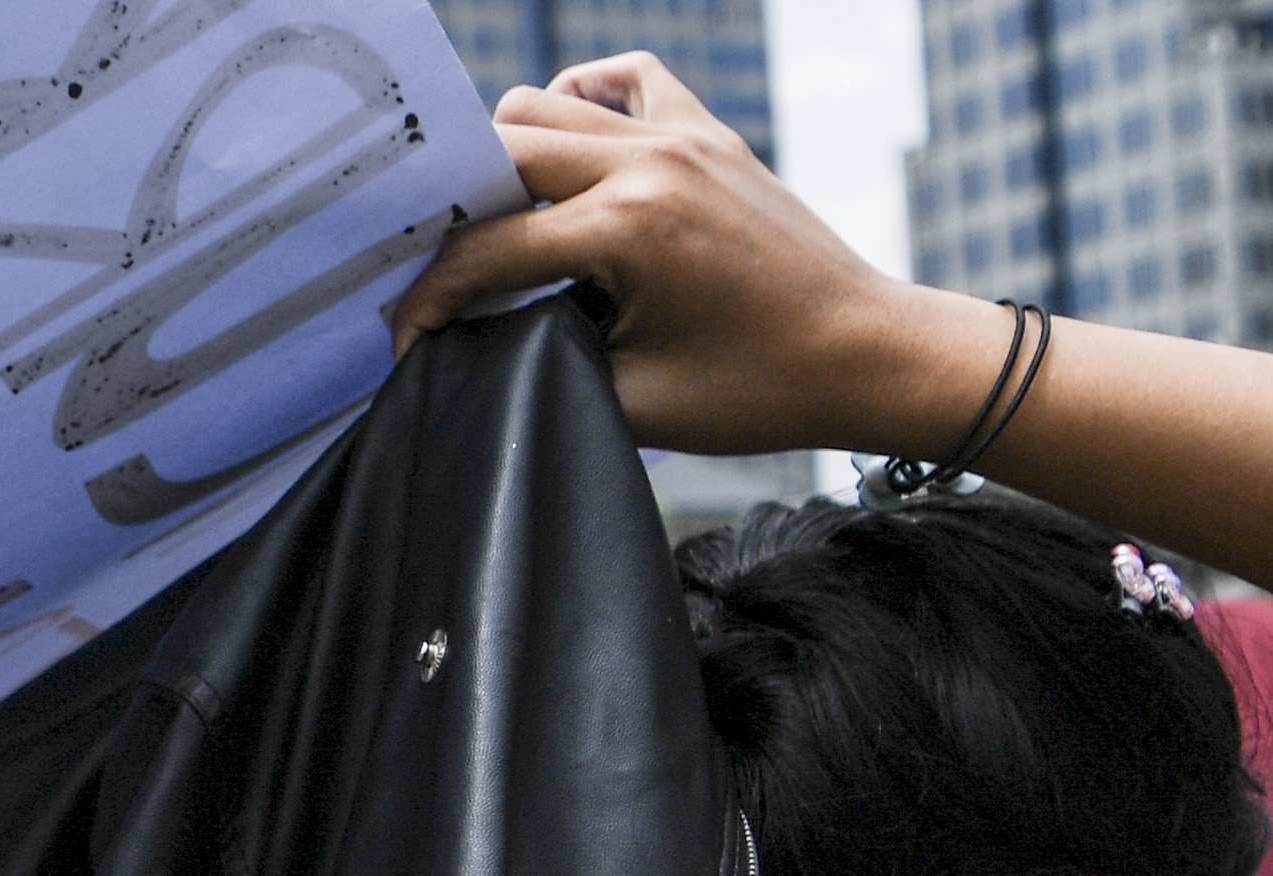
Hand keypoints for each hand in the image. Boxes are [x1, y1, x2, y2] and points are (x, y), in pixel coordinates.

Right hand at [388, 54, 1001, 461]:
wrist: (870, 355)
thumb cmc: (765, 389)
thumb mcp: (634, 401)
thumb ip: (541, 364)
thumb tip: (473, 347)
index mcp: (628, 229)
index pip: (490, 249)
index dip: (431, 297)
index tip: (403, 336)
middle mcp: (651, 162)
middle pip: (503, 151)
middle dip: (455, 214)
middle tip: (439, 269)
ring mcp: (686, 135)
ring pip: (553, 105)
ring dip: (509, 156)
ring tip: (498, 219)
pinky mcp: (713, 133)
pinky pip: (629, 78)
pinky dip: (587, 98)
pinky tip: (571, 148)